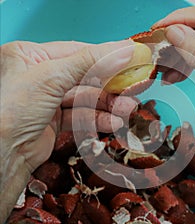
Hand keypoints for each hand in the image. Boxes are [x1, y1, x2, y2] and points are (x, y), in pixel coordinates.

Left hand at [0, 40, 135, 223]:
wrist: (1, 154)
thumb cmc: (11, 110)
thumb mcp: (52, 77)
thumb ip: (91, 62)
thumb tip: (123, 51)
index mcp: (32, 56)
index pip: (79, 51)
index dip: (108, 55)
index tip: (132, 58)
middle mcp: (40, 76)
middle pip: (86, 76)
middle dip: (112, 85)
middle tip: (134, 87)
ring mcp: (48, 99)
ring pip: (87, 99)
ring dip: (109, 105)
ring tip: (127, 110)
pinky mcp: (54, 120)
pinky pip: (82, 116)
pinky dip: (98, 120)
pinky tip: (112, 123)